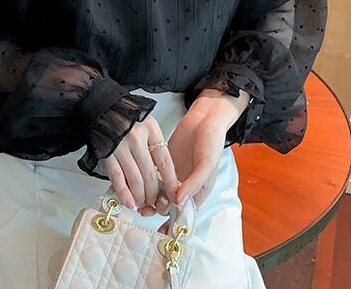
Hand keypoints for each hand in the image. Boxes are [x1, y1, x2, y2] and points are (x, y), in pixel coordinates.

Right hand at [99, 114, 180, 212]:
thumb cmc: (126, 118)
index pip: (165, 161)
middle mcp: (136, 137)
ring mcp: (120, 145)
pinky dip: (124, 193)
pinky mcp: (106, 153)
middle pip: (150, 174)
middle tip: (156, 202)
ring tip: (143, 203)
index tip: (175, 194)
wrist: (102, 108)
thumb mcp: (146, 124)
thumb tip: (165, 175)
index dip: (170, 182)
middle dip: (154, 194)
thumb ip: (155, 145)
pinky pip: (117, 178)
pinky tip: (129, 201)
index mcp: (150, 129)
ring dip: (140, 196)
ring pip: (135, 179)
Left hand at [147, 88, 250, 232]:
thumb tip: (179, 202)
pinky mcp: (164, 163)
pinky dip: (147, 182)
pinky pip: (154, 177)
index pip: (185, 213)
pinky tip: (138, 184)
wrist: (204, 119)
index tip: (162, 231)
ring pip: (160, 193)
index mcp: (198, 191)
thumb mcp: (207, 164)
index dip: (174, 222)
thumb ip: (194, 184)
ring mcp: (174, 175)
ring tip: (140, 202)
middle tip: (146, 210)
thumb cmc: (212, 142)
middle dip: (158, 210)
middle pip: (169, 205)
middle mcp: (185, 186)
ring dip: (150, 199)